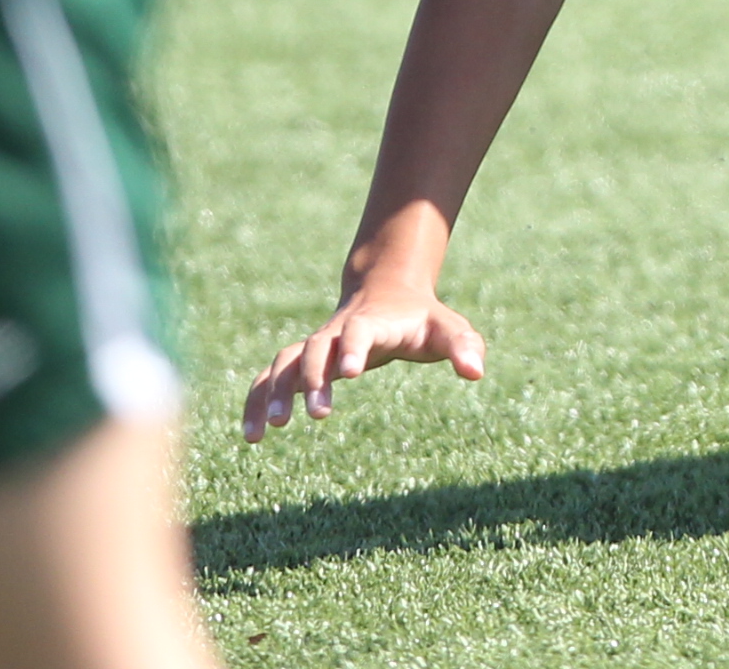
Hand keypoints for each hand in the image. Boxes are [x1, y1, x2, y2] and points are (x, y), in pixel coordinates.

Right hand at [241, 279, 486, 440]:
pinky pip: (270, 377)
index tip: (349, 373)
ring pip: (284, 363)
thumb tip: (476, 372)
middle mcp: (336, 332)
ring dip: (272, 393)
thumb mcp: (449, 329)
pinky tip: (252, 436)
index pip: (358, 332)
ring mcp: (316, 344)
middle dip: (311, 381)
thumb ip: (464, 346)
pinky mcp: (302, 361)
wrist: (387, 292)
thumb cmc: (422, 319)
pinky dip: (256, 400)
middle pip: (314, 348)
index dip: (352, 348)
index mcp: (372, 322)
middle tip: (315, 416)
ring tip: (267, 431)